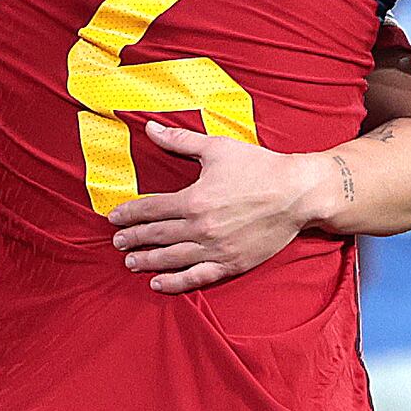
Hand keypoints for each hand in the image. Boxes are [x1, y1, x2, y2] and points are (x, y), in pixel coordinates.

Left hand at [107, 119, 331, 293]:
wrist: (297, 193)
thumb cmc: (259, 167)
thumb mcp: (217, 148)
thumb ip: (180, 141)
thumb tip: (150, 128)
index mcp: (193, 199)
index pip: (150, 209)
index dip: (129, 214)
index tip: (114, 217)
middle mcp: (200, 228)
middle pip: (156, 235)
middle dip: (133, 239)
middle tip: (117, 242)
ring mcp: (215, 249)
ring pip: (171, 258)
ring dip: (147, 261)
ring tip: (130, 262)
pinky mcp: (231, 263)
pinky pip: (197, 276)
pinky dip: (175, 282)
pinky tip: (158, 282)